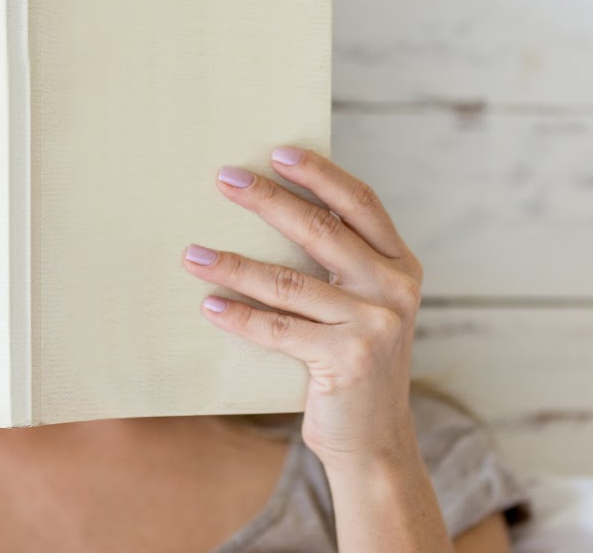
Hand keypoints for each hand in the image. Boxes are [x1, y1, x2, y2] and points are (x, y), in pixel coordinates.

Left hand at [181, 145, 422, 471]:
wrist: (375, 441)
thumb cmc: (354, 361)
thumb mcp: (364, 305)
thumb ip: (341, 263)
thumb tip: (276, 210)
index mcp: (400, 264)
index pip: (360, 203)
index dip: (320, 174)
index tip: (278, 152)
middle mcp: (394, 288)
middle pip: (320, 230)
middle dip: (267, 200)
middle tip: (224, 178)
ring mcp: (374, 325)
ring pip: (288, 282)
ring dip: (233, 264)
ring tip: (193, 253)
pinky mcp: (347, 360)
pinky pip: (277, 329)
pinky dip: (238, 316)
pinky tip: (209, 304)